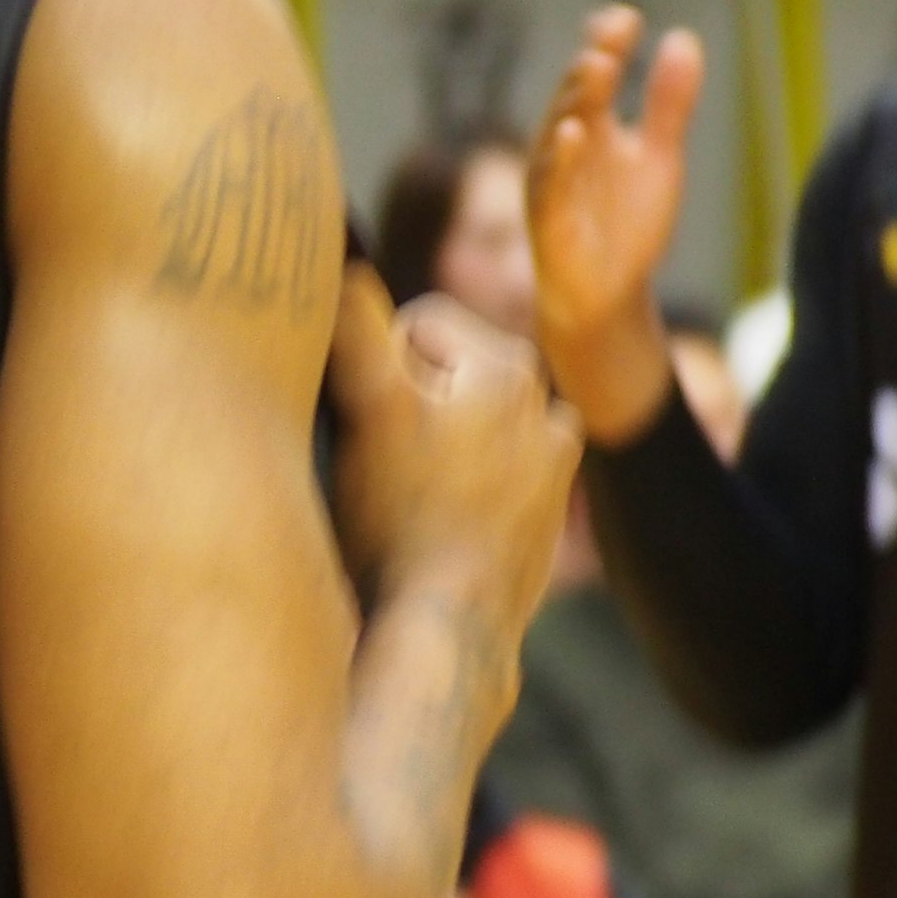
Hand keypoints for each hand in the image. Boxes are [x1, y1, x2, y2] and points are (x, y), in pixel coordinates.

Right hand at [328, 275, 581, 645]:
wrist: (444, 637)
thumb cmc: (399, 521)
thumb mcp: (366, 406)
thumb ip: (355, 320)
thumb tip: (345, 260)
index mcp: (512, 367)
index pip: (413, 326)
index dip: (371, 369)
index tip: (362, 425)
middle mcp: (548, 408)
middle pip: (441, 376)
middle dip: (407, 407)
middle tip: (380, 469)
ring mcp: (551, 468)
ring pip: (460, 427)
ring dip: (434, 447)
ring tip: (406, 501)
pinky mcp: (544, 518)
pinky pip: (486, 477)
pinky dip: (463, 490)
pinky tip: (436, 527)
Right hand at [528, 8, 703, 443]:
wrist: (607, 298)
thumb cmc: (626, 226)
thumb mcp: (658, 158)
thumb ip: (668, 104)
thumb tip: (682, 38)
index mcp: (591, 126)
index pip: (595, 74)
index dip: (606, 45)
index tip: (627, 18)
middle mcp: (565, 147)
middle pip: (576, 96)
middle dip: (593, 64)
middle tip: (612, 35)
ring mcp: (553, 182)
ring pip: (557, 131)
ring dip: (575, 99)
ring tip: (597, 66)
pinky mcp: (548, 219)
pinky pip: (549, 184)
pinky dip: (558, 157)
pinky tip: (572, 131)